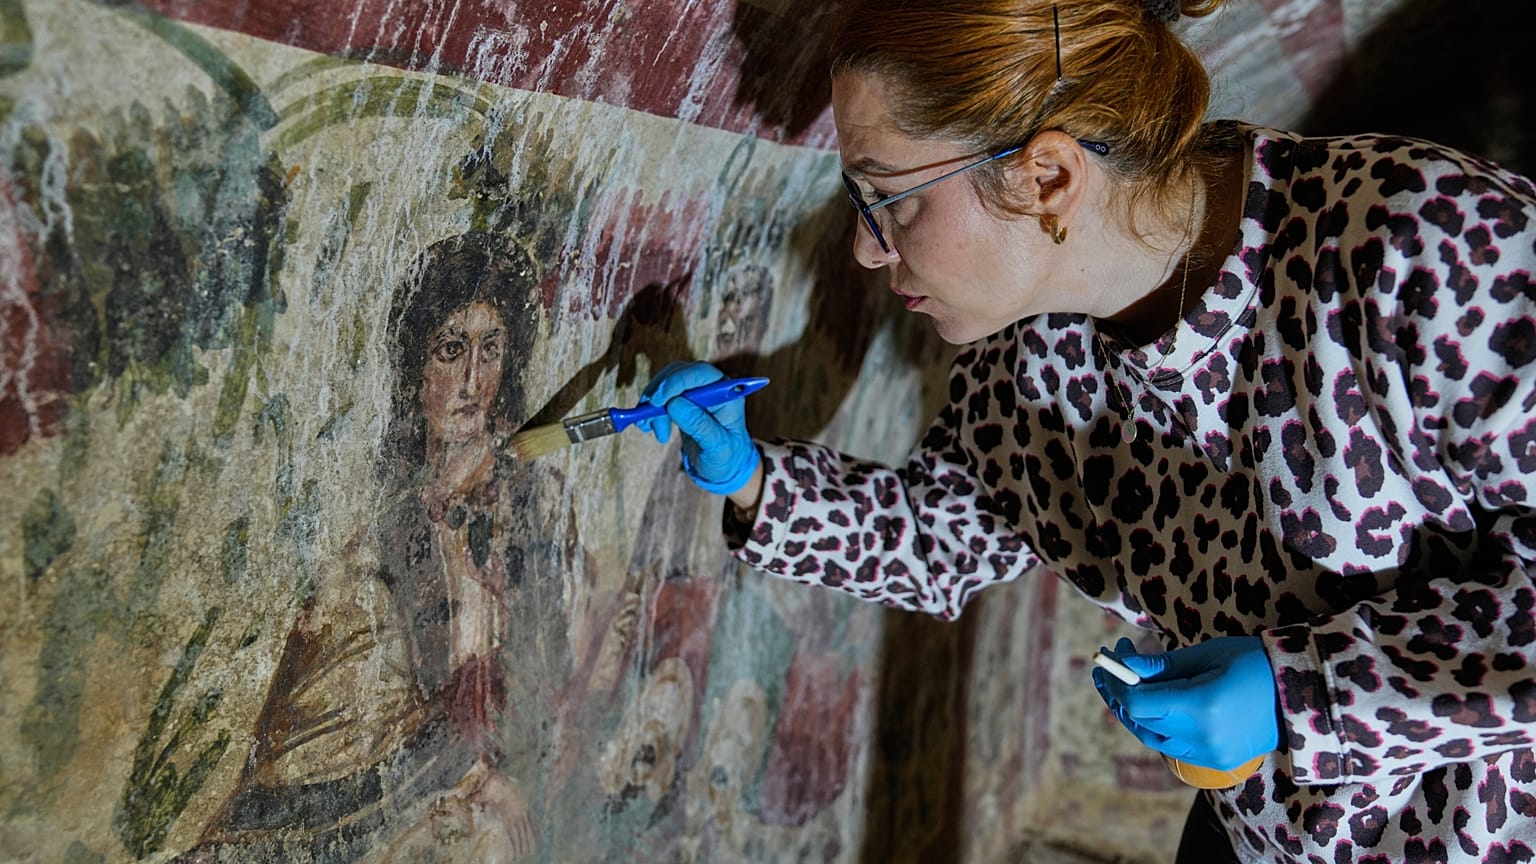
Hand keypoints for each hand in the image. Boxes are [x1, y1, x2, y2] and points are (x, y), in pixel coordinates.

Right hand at [639, 361, 760, 495]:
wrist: (723, 466)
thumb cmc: (726, 457)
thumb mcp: (717, 447)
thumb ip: (699, 425)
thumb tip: (675, 404)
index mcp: (727, 395)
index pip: (701, 373)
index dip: (676, 381)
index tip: (657, 401)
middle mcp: (712, 387)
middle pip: (679, 373)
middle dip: (659, 394)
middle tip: (648, 418)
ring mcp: (696, 392)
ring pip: (666, 383)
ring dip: (652, 404)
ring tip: (653, 430)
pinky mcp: (683, 399)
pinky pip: (661, 395)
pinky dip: (650, 409)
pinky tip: (650, 426)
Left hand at [1091, 635, 1278, 770]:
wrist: (1302, 695)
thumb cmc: (1255, 663)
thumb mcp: (1208, 654)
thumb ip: (1163, 665)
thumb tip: (1124, 664)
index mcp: (1201, 707)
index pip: (1138, 703)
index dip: (1117, 681)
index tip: (1108, 656)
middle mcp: (1202, 738)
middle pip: (1139, 721)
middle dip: (1119, 692)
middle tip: (1110, 665)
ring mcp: (1209, 755)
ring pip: (1151, 737)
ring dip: (1134, 711)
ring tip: (1128, 681)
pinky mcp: (1216, 761)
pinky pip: (1171, 746)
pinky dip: (1156, 725)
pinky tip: (1154, 702)